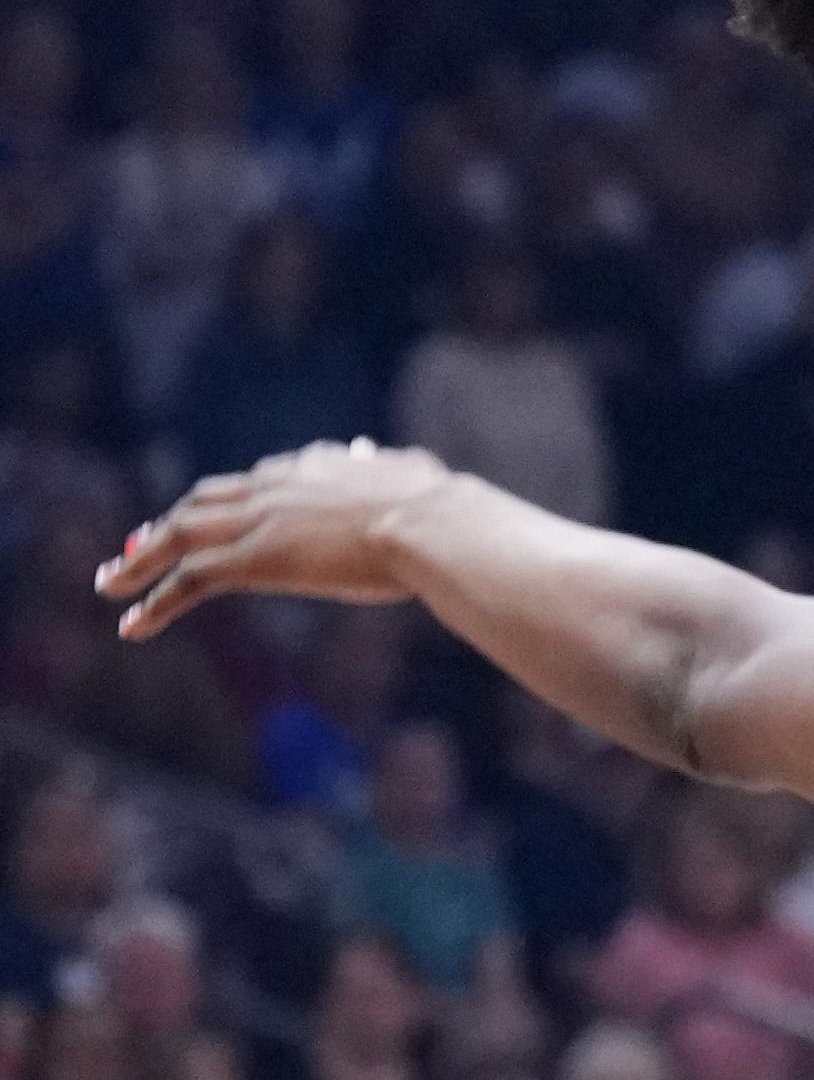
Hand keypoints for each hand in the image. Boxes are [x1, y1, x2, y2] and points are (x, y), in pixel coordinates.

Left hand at [100, 439, 453, 637]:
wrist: (431, 524)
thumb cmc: (438, 508)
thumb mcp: (410, 476)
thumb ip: (386, 467)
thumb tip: (380, 454)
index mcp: (314, 467)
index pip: (252, 481)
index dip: (221, 503)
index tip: (202, 518)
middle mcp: (277, 486)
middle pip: (201, 501)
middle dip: (163, 524)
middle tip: (134, 547)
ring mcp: (261, 521)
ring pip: (178, 534)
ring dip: (138, 559)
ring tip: (110, 584)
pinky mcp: (253, 559)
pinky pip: (188, 580)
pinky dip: (153, 601)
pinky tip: (132, 625)